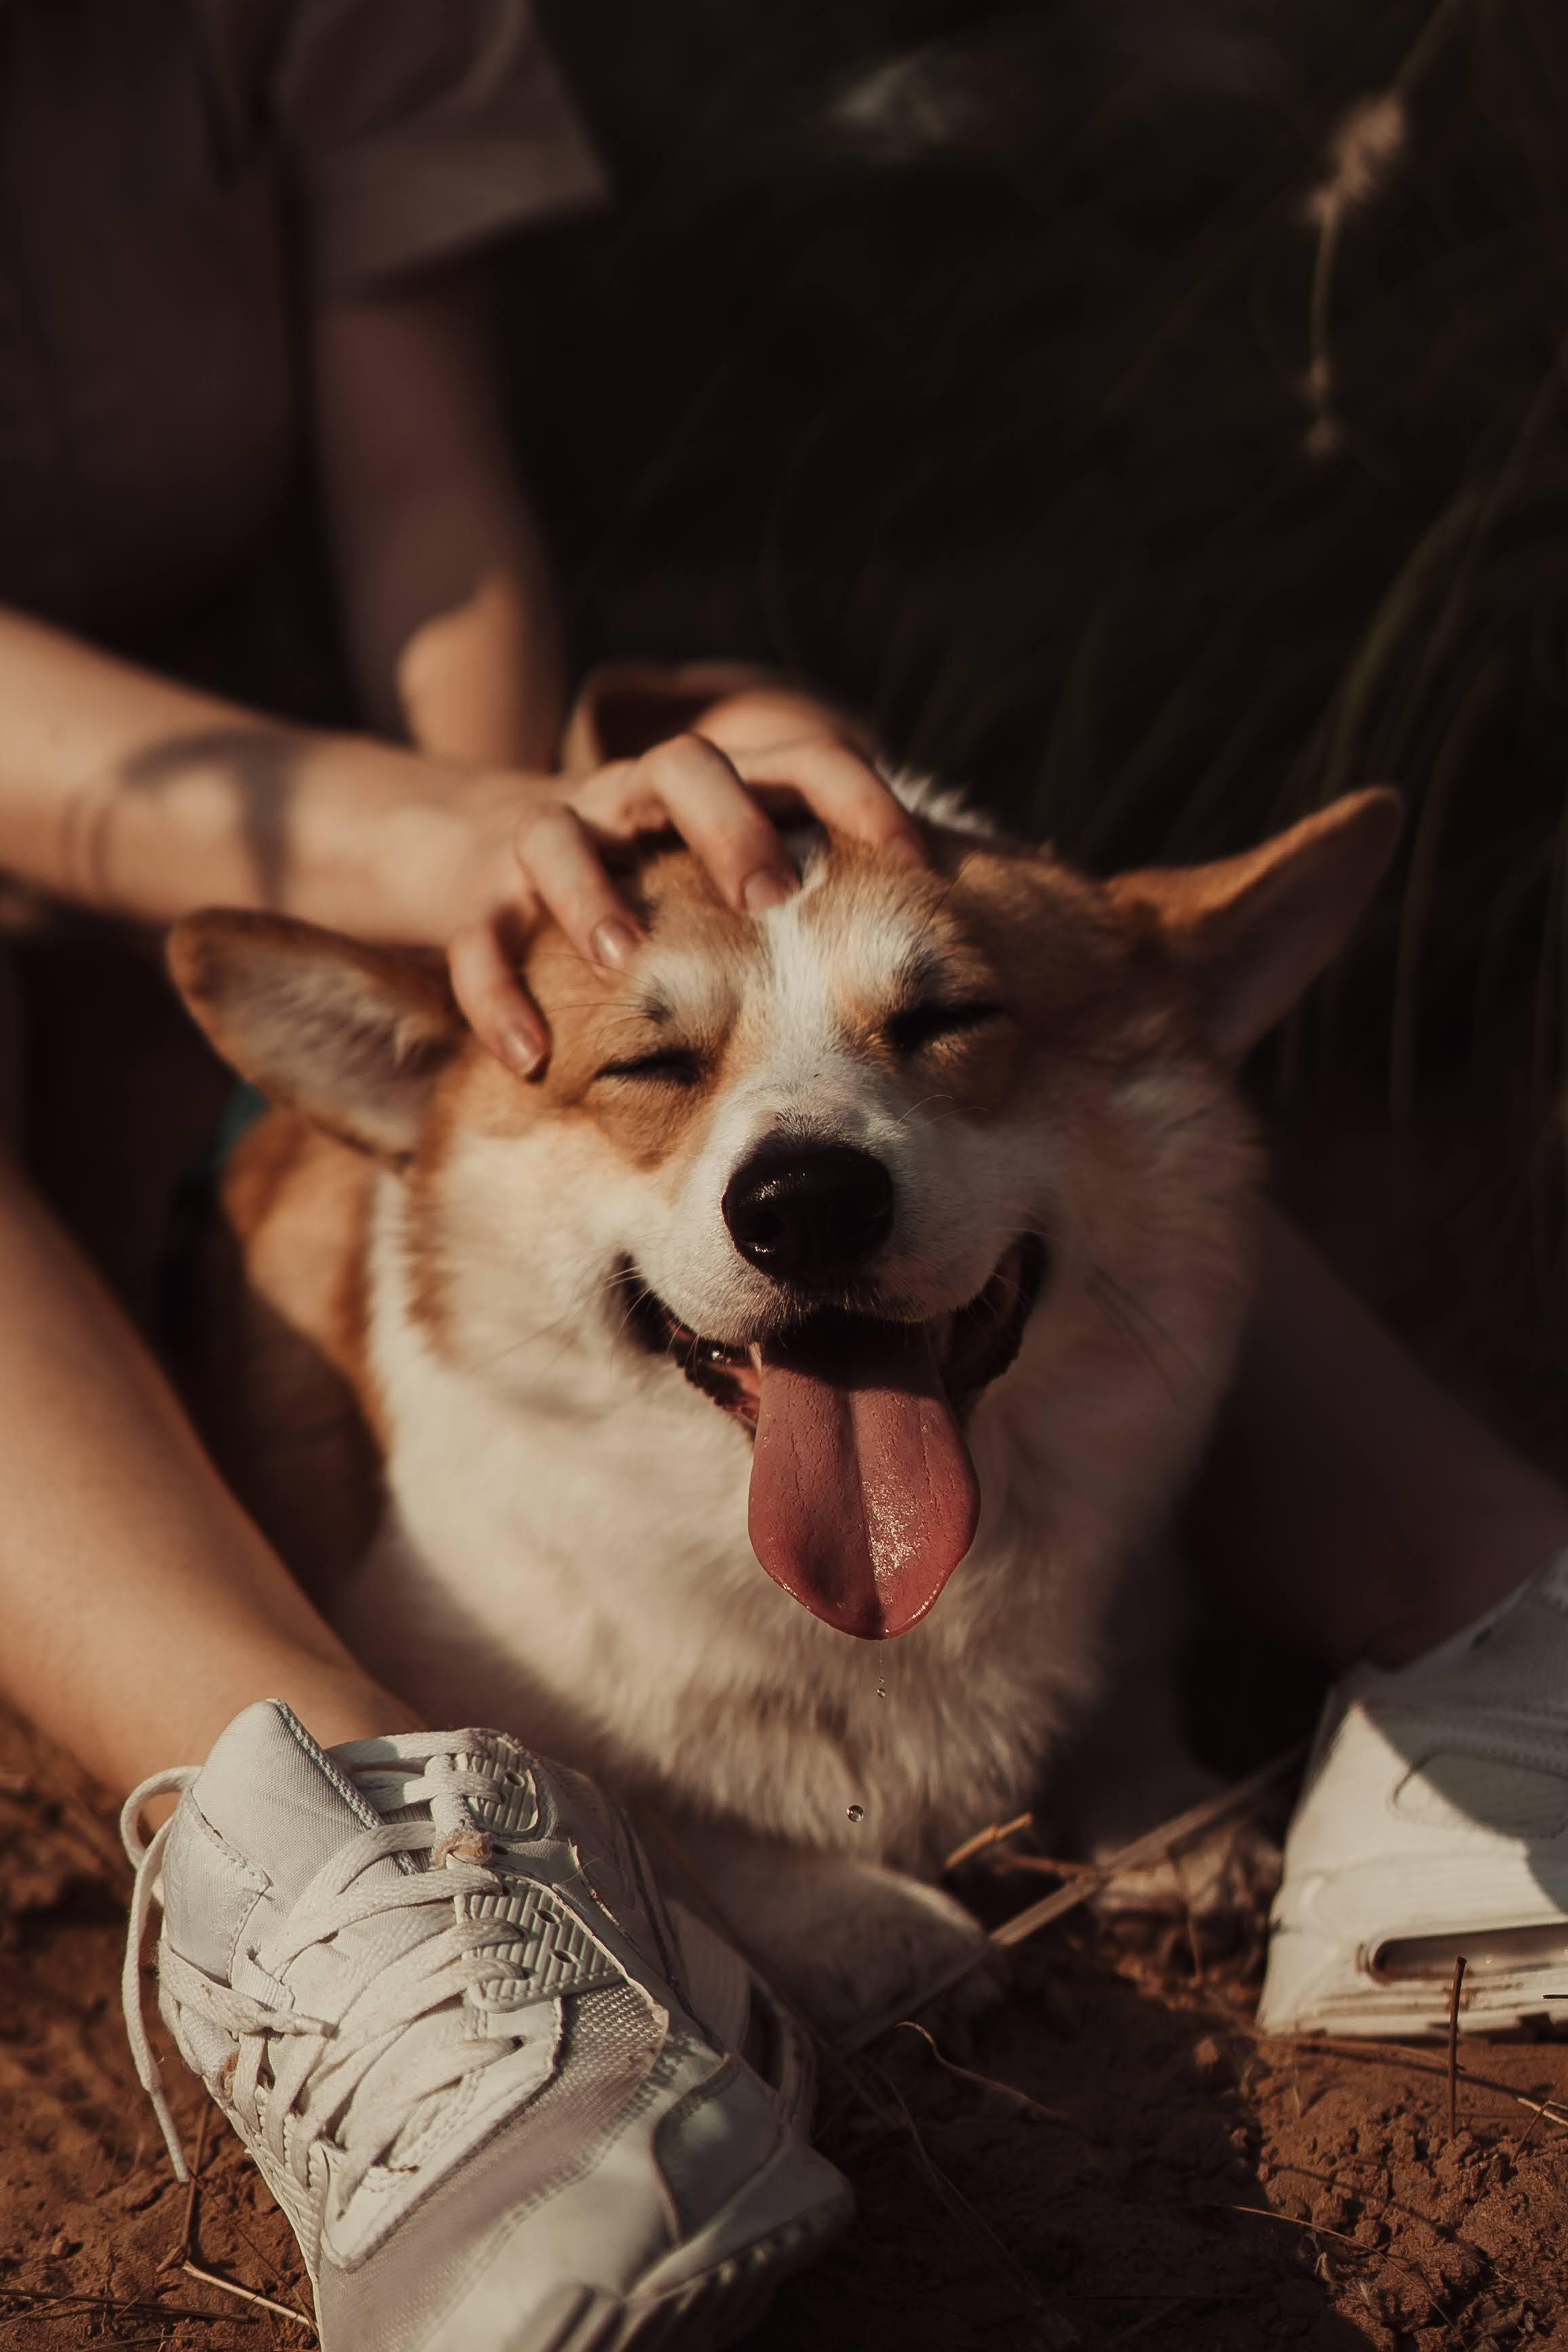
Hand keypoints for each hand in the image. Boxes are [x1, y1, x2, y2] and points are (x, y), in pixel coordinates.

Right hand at [446, 708, 926, 1074]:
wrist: (485, 854)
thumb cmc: (655, 884)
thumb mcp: (736, 871)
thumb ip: (821, 891)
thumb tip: (963, 948)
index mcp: (718, 785)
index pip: (803, 757)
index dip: (861, 797)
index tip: (915, 861)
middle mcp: (636, 797)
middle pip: (687, 768)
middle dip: (731, 825)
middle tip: (769, 896)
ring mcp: (552, 840)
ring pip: (560, 839)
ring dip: (592, 896)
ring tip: (624, 960)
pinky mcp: (477, 897)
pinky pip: (479, 938)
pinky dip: (497, 994)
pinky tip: (529, 1057)